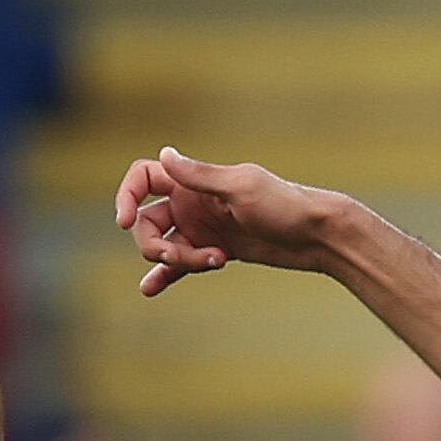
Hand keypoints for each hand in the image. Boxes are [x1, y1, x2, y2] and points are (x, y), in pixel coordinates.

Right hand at [114, 145, 346, 297]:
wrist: (317, 236)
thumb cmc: (285, 205)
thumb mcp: (241, 188)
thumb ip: (200, 175)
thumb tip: (164, 153)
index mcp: (196, 181)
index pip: (144, 178)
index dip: (126, 196)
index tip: (124, 221)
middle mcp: (193, 202)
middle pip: (148, 221)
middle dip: (158, 245)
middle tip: (188, 257)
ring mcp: (202, 228)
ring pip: (164, 245)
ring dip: (174, 261)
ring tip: (211, 263)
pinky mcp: (214, 251)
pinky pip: (181, 264)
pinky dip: (166, 275)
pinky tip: (150, 287)